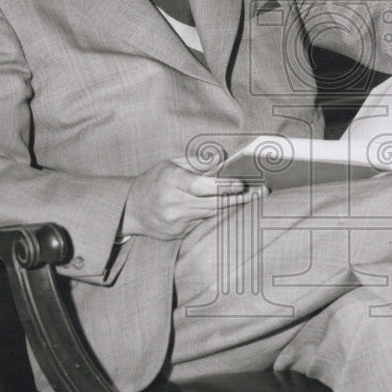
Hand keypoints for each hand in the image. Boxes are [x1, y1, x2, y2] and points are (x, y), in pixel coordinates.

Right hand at [121, 160, 261, 240]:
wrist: (130, 209)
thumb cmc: (154, 181)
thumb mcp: (170, 164)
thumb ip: (197, 162)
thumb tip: (223, 158)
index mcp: (171, 181)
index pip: (201, 186)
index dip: (223, 186)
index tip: (242, 183)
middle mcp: (173, 203)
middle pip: (212, 203)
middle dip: (238, 197)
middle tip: (261, 191)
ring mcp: (176, 221)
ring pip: (211, 214)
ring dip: (233, 206)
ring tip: (254, 197)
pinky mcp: (178, 233)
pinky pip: (202, 223)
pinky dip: (217, 215)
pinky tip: (233, 207)